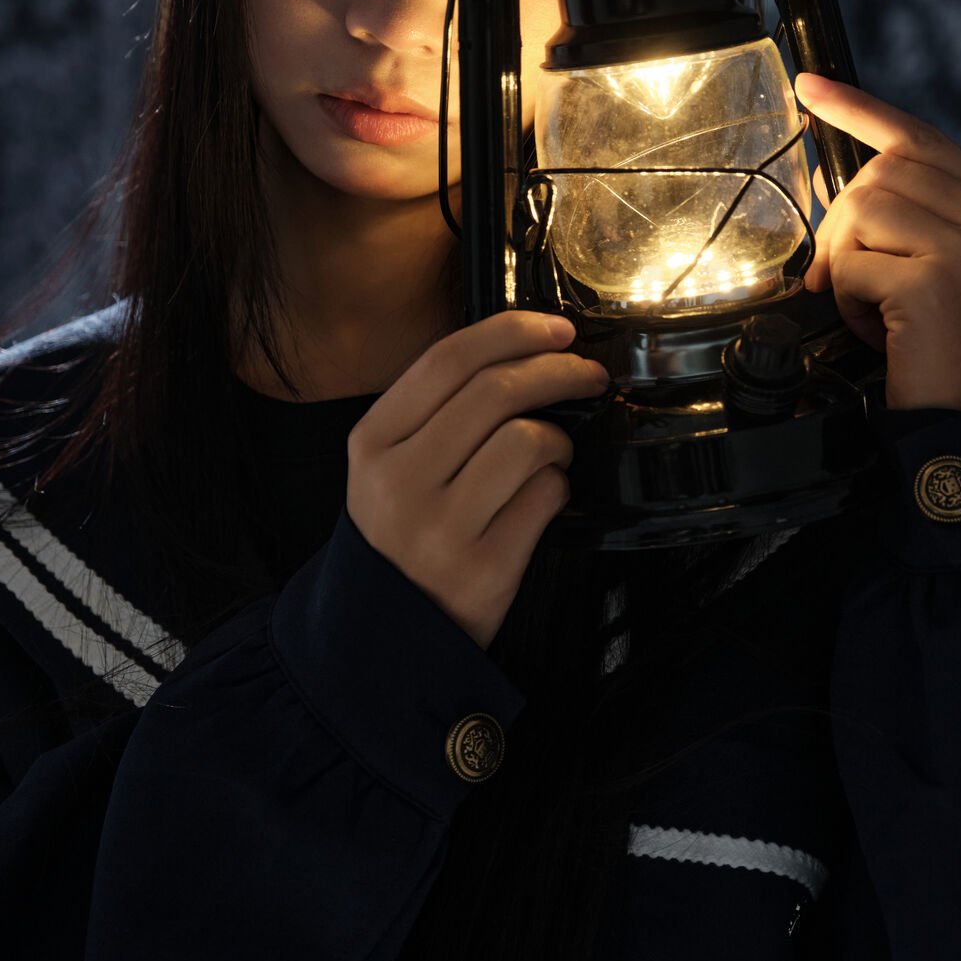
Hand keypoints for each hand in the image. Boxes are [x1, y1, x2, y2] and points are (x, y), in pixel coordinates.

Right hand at [346, 311, 608, 650]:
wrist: (390, 632)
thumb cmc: (402, 534)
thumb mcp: (389, 466)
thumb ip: (436, 412)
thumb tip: (520, 352)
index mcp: (374, 442)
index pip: (448, 360)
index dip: (511, 332)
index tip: (555, 328)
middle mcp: (401, 480)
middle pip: (495, 391)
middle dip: (557, 370)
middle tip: (585, 374)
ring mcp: (441, 526)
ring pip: (527, 440)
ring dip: (557, 438)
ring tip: (553, 452)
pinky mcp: (484, 567)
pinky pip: (545, 497)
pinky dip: (558, 486)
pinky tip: (545, 494)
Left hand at [795, 71, 960, 412]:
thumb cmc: (943, 350)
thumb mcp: (941, 267)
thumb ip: (908, 215)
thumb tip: (836, 178)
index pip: (920, 138)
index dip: (859, 110)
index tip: (810, 86)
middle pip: (879, 172)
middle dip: (844, 224)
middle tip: (852, 278)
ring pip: (860, 209)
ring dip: (847, 262)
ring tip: (876, 306)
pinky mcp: (935, 282)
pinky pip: (852, 262)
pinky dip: (849, 299)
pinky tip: (879, 328)